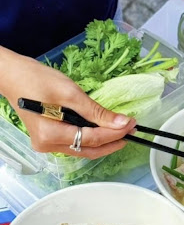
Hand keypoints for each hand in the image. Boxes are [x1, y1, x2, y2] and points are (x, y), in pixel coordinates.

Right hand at [0, 47, 135, 158]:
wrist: (11, 75)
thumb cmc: (35, 79)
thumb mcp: (70, 93)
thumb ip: (97, 112)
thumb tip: (122, 123)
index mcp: (51, 135)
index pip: (92, 139)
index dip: (114, 133)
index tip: (131, 126)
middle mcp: (48, 146)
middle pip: (89, 150)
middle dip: (112, 142)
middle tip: (131, 132)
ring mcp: (48, 145)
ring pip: (84, 150)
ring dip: (104, 142)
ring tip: (122, 132)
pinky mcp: (50, 140)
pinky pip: (77, 144)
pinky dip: (92, 139)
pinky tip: (105, 132)